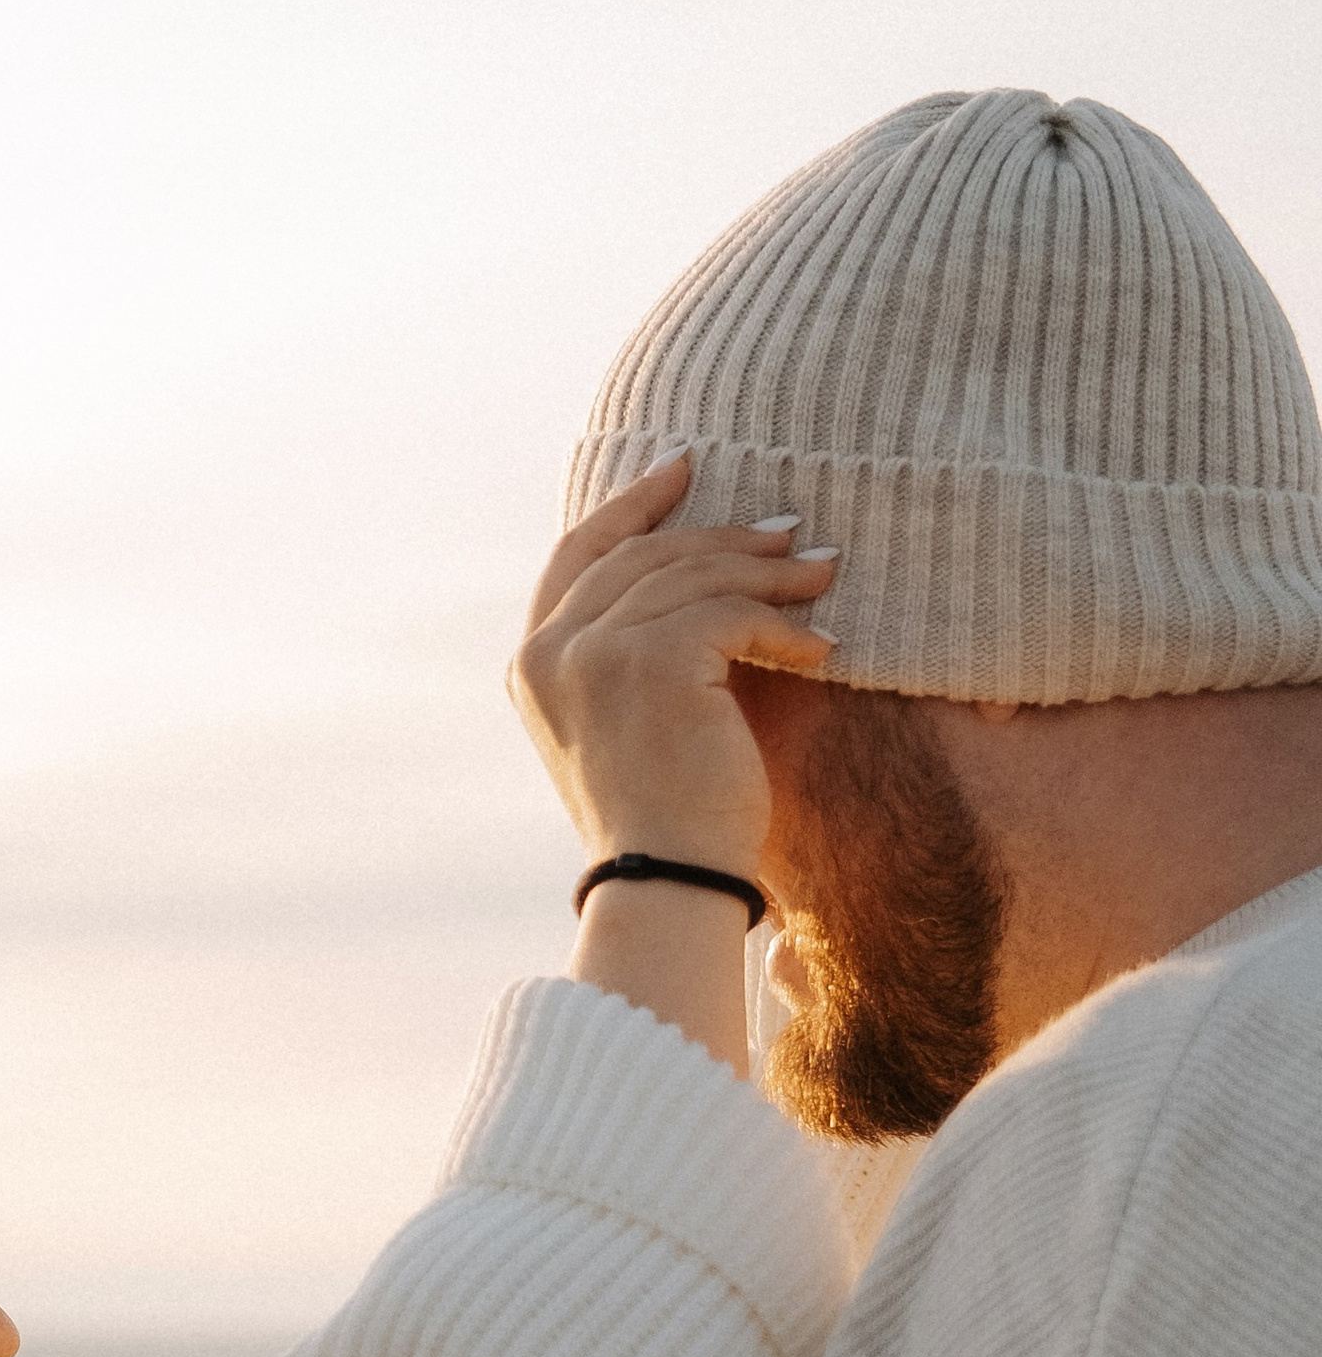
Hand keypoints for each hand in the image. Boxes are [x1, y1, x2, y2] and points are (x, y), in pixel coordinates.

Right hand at [510, 451, 836, 879]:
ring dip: (769, 573)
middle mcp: (551, 652)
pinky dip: (783, 625)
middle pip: (644, 555)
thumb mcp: (630, 726)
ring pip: (692, 576)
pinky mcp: (650, 662)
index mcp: (532, 665)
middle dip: (725, 538)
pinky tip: (822, 647)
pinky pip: (730, 613)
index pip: (579, 555)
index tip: (685, 471)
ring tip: (824, 575)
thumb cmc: (665, 822)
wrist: (669, 885)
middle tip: (792, 535)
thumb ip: (634, 655)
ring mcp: (594, 653)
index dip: (633, 505)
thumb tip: (706, 578)